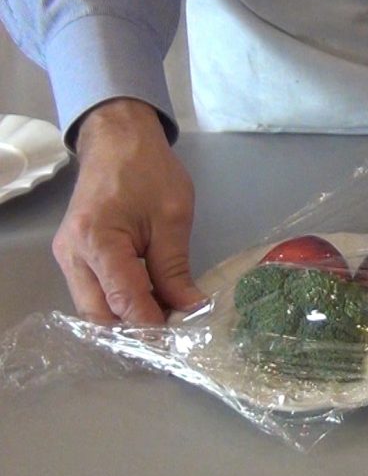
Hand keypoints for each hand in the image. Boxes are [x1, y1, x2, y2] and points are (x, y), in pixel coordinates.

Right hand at [52, 99, 205, 323]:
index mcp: (97, 241)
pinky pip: (94, 294)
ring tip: (167, 321)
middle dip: (136, 331)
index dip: (153, 324)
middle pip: (100, 316)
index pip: (124, 300)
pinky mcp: (74, 257)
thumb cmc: (148, 171)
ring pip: (94, 310)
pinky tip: (151, 304)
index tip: (183, 335)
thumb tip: (190, 308)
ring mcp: (68, 257)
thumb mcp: (172, 218)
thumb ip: (175, 268)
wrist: (117, 140)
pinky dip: (120, 305)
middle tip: (176, 336)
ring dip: (127, 321)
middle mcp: (72, 255)